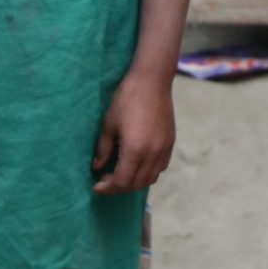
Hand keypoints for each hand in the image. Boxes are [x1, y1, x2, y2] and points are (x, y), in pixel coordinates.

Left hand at [92, 69, 176, 193]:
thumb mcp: (109, 124)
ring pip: (150, 178)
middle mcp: (152, 153)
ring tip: (121, 173)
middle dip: (119, 186)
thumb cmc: (126, 99)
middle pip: (136, 184)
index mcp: (135, 149)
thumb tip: (97, 167)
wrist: (152, 81)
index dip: (108, 187)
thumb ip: (103, 150)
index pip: (122, 181)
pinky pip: (160, 167)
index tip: (96, 185)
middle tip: (105, 179)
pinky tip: (137, 164)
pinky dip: (148, 172)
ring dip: (135, 182)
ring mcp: (164, 149)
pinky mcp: (170, 143)